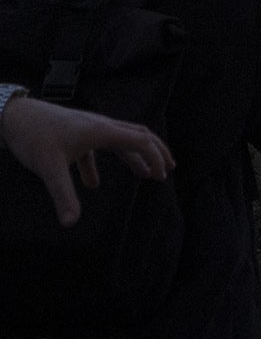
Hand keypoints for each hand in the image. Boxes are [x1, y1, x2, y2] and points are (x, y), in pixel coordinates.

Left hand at [1, 93, 172, 229]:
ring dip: (134, 156)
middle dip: (155, 152)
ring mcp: (89, 127)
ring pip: (120, 140)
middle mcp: (101, 126)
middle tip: (167, 169)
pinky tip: (92, 184)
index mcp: (102, 130)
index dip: (155, 157)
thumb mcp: (50, 168)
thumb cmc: (34, 136)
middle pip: (138, 135)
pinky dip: (100, 165)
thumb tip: (70, 222)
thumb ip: (63, 195)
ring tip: (144, 174)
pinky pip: (97, 147)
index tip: (162, 175)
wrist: (14, 115)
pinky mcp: (76, 132)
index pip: (140, 140)